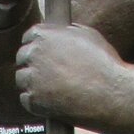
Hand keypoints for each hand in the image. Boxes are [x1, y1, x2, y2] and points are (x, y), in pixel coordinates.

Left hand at [16, 23, 133, 133]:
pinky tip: (53, 100)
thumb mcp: (87, 35)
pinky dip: (36, 101)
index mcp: (43, 35)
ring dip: (33, 82)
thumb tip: (60, 33)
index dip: (38, 46)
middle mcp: (33, 54)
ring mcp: (31, 78)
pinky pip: (26, 99)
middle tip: (49, 73)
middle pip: (22, 58)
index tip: (45, 54)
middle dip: (34, 64)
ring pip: (22, 79)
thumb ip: (66, 32)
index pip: (28, 37)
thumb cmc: (103, 63)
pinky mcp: (33, 100)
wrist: (111, 93)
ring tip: (53, 87)